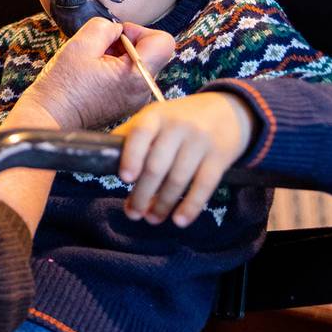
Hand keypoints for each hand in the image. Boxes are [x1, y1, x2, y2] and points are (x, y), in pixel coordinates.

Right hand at [22, 18, 175, 129]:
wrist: (50, 116)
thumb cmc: (62, 84)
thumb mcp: (80, 44)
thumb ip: (104, 27)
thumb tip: (117, 29)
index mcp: (136, 76)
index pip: (163, 41)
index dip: (139, 31)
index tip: (116, 36)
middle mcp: (143, 90)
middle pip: (150, 52)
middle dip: (125, 44)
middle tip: (99, 50)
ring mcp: (136, 100)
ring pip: (139, 64)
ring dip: (119, 57)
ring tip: (94, 64)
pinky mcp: (127, 104)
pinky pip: (131, 78)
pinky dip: (116, 70)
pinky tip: (95, 75)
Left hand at [114, 93, 256, 225]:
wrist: (228, 111)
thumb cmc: (180, 118)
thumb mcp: (156, 116)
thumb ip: (132, 133)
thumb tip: (103, 155)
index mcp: (156, 115)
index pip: (140, 134)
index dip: (131, 156)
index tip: (124, 179)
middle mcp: (178, 127)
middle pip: (157, 165)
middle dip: (143, 193)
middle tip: (133, 213)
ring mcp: (200, 142)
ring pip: (178, 179)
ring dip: (163, 204)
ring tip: (152, 219)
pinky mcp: (220, 157)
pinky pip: (204, 186)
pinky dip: (190, 206)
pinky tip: (179, 220)